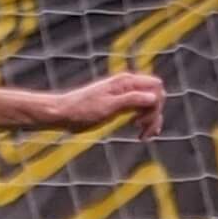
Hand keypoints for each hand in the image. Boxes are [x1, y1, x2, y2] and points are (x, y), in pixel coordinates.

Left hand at [50, 72, 166, 137]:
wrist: (61, 114)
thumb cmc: (81, 111)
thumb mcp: (108, 107)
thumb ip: (131, 100)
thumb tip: (154, 98)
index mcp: (125, 82)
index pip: (156, 87)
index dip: (155, 104)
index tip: (141, 122)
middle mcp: (127, 85)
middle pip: (155, 95)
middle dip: (154, 114)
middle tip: (143, 132)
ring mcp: (123, 94)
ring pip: (148, 103)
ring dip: (151, 119)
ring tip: (145, 136)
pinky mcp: (118, 104)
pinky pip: (138, 109)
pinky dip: (143, 120)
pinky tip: (141, 133)